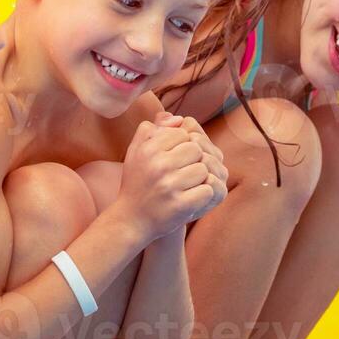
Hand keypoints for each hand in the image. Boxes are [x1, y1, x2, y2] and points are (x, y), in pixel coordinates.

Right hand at [115, 114, 222, 239]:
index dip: (182, 145)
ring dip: (199, 179)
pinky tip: (190, 198)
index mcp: (148, 149)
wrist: (131, 220)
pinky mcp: (180, 205)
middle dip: (192, 161)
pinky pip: (207, 190)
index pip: (182, 134)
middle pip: (196, 150)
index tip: (173, 159)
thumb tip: (179, 119)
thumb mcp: (137, 151)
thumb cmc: (137, 182)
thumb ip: (153, 129)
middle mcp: (158, 166)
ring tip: (185, 186)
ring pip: (204, 170)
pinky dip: (202, 195)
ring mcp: (170, 186)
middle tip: (181, 173)